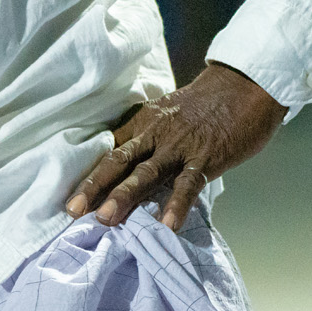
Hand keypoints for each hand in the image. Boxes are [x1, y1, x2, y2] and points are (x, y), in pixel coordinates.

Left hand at [65, 61, 284, 231]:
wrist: (242, 85)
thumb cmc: (205, 104)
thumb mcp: (167, 113)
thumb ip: (148, 137)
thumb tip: (128, 167)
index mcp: (143, 123)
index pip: (109, 150)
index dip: (88, 173)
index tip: (69, 197)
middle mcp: (154, 134)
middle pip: (118, 161)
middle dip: (93, 186)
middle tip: (72, 211)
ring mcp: (179, 147)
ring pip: (146, 173)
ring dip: (124, 196)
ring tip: (106, 219)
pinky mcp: (206, 157)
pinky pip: (189, 183)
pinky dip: (177, 204)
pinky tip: (167, 225)